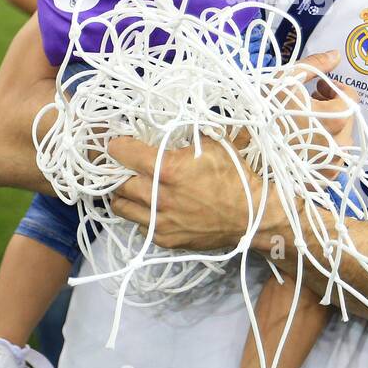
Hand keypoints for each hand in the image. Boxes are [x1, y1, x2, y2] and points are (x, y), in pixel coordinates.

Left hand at [108, 133, 262, 250]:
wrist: (250, 216)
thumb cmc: (233, 176)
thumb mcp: (212, 144)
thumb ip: (185, 136)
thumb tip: (167, 128)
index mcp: (166, 169)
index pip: (122, 153)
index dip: (119, 145)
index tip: (121, 144)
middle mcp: (157, 196)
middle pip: (117, 182)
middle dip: (120, 172)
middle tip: (129, 167)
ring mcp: (159, 221)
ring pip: (121, 206)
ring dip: (126, 195)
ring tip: (137, 188)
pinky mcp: (165, 239)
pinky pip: (140, 225)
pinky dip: (142, 215)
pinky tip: (155, 207)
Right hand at [272, 51, 360, 171]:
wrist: (248, 150)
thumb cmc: (267, 112)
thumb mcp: (286, 81)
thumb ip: (315, 66)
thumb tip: (336, 55)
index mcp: (335, 119)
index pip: (351, 98)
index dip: (335, 89)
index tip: (319, 87)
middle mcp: (340, 144)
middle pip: (347, 118)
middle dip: (333, 106)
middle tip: (310, 102)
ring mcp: (333, 163)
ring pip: (341, 137)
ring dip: (330, 126)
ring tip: (306, 121)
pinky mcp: (326, 176)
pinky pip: (333, 156)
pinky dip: (324, 146)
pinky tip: (305, 141)